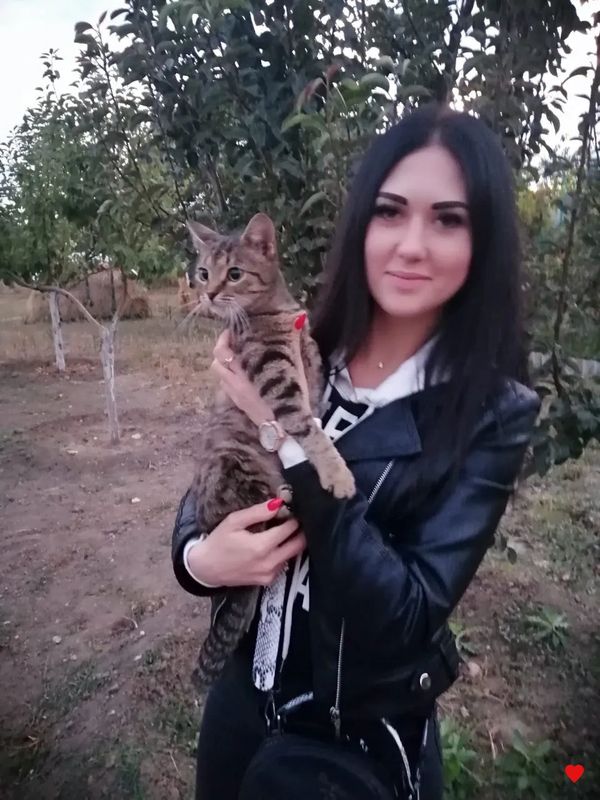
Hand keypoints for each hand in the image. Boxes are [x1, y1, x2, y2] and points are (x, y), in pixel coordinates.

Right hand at [187, 499, 305, 586]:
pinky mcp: (267, 581)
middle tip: (297, 520)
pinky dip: (284, 553)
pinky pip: (283, 564)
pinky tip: (275, 545)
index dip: (294, 518)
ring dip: (293, 542)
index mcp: (261, 547)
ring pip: (293, 555)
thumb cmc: (218, 542)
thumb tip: (278, 503)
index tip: (294, 510)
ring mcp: (270, 574)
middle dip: (300, 531)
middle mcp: (269, 563)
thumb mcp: (234, 521)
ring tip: (285, 530)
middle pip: (299, 545)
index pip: (289, 529)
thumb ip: (258, 512)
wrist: (206, 569)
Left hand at [210, 312, 310, 424]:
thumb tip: (298, 318)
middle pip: (216, 361)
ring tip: (236, 356)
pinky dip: (228, 376)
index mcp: (246, 373)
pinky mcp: (237, 403)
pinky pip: (224, 385)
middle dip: (221, 348)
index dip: (224, 338)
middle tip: (233, 340)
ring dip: (223, 363)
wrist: (284, 431)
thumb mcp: (296, 372)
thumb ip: (293, 345)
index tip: (233, 330)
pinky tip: (241, 373)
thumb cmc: (291, 401)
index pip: (224, 351)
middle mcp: (236, 383)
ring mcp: (234, 394)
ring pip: (218, 373)